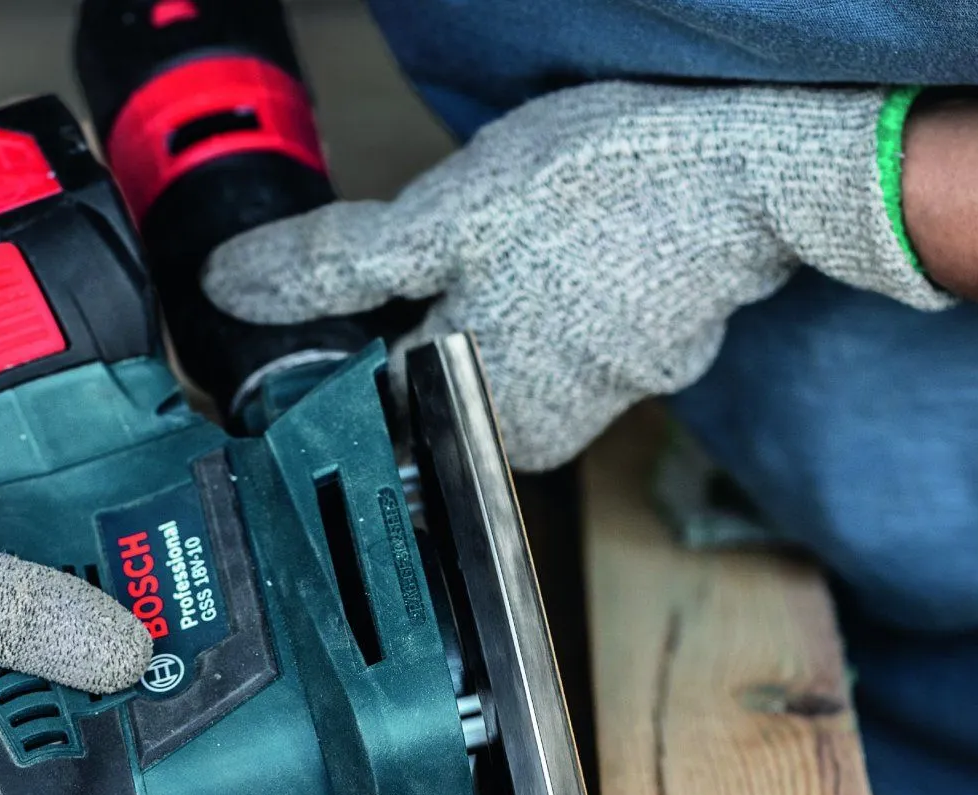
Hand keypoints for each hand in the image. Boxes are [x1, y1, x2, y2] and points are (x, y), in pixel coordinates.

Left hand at [205, 80, 951, 469]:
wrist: (744, 174)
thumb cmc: (598, 197)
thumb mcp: (435, 219)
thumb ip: (330, 267)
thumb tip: (233, 292)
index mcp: (470, 418)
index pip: (369, 396)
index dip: (344, 335)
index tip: (354, 280)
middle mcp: (535, 437)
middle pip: (437, 377)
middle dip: (425, 309)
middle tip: (448, 233)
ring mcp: (599, 400)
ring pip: (504, 348)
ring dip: (495, 291)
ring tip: (524, 227)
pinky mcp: (648, 360)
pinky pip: (571, 331)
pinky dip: (561, 288)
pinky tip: (577, 239)